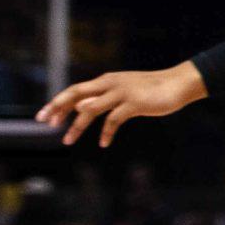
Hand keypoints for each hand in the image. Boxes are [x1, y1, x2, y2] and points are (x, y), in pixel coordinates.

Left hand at [37, 62, 207, 146]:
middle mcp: (110, 83)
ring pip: (90, 108)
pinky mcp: (134, 103)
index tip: (45, 118)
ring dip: (76, 126)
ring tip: (67, 141)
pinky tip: (104, 143)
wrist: (179, 83)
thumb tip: (79, 108)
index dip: (58, 103)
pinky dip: (106, 133)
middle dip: (58, 108)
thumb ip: (103, 99)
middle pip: (76, 93)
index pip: (76, 90)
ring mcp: (122, 92)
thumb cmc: (152, 89)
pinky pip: (113, 120)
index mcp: (106, 80)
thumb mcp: (124, 93)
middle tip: (45, 124)